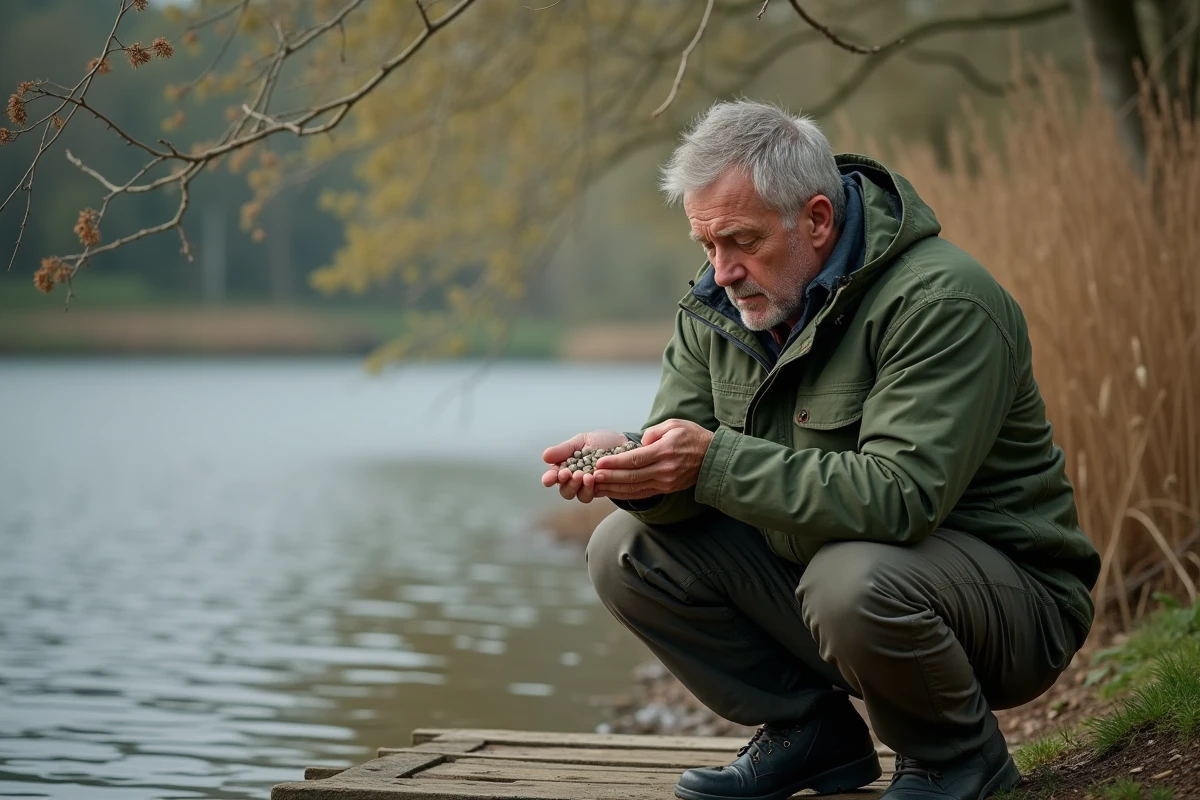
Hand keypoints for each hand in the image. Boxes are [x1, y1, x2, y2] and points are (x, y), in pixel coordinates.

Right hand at [541, 429, 629, 503]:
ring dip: (578, 487)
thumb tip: (545, 456)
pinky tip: (594, 479)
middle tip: (572, 474)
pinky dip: (590, 489)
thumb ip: (564, 449)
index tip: (550, 478)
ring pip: (577, 496)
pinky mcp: (599, 490)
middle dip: (566, 484)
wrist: (624, 445)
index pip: (553, 476)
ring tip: (586, 476)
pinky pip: (590, 496)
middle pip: (564, 490)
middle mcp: (574, 478)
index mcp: (566, 465)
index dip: (549, 479)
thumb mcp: (581, 440)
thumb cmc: (601, 442)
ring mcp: (587, 486)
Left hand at [590, 419, 713, 499]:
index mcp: (665, 451)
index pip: (635, 459)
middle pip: (632, 476)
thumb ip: (653, 432)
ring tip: (597, 486)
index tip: (600, 463)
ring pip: (635, 488)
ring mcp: (666, 482)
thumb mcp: (674, 424)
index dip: (615, 463)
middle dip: (610, 477)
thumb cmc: (692, 436)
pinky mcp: (666, 489)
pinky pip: (643, 493)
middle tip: (593, 476)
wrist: (713, 457)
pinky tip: (612, 493)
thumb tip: (639, 444)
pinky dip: (626, 494)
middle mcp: (665, 470)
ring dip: (614, 489)